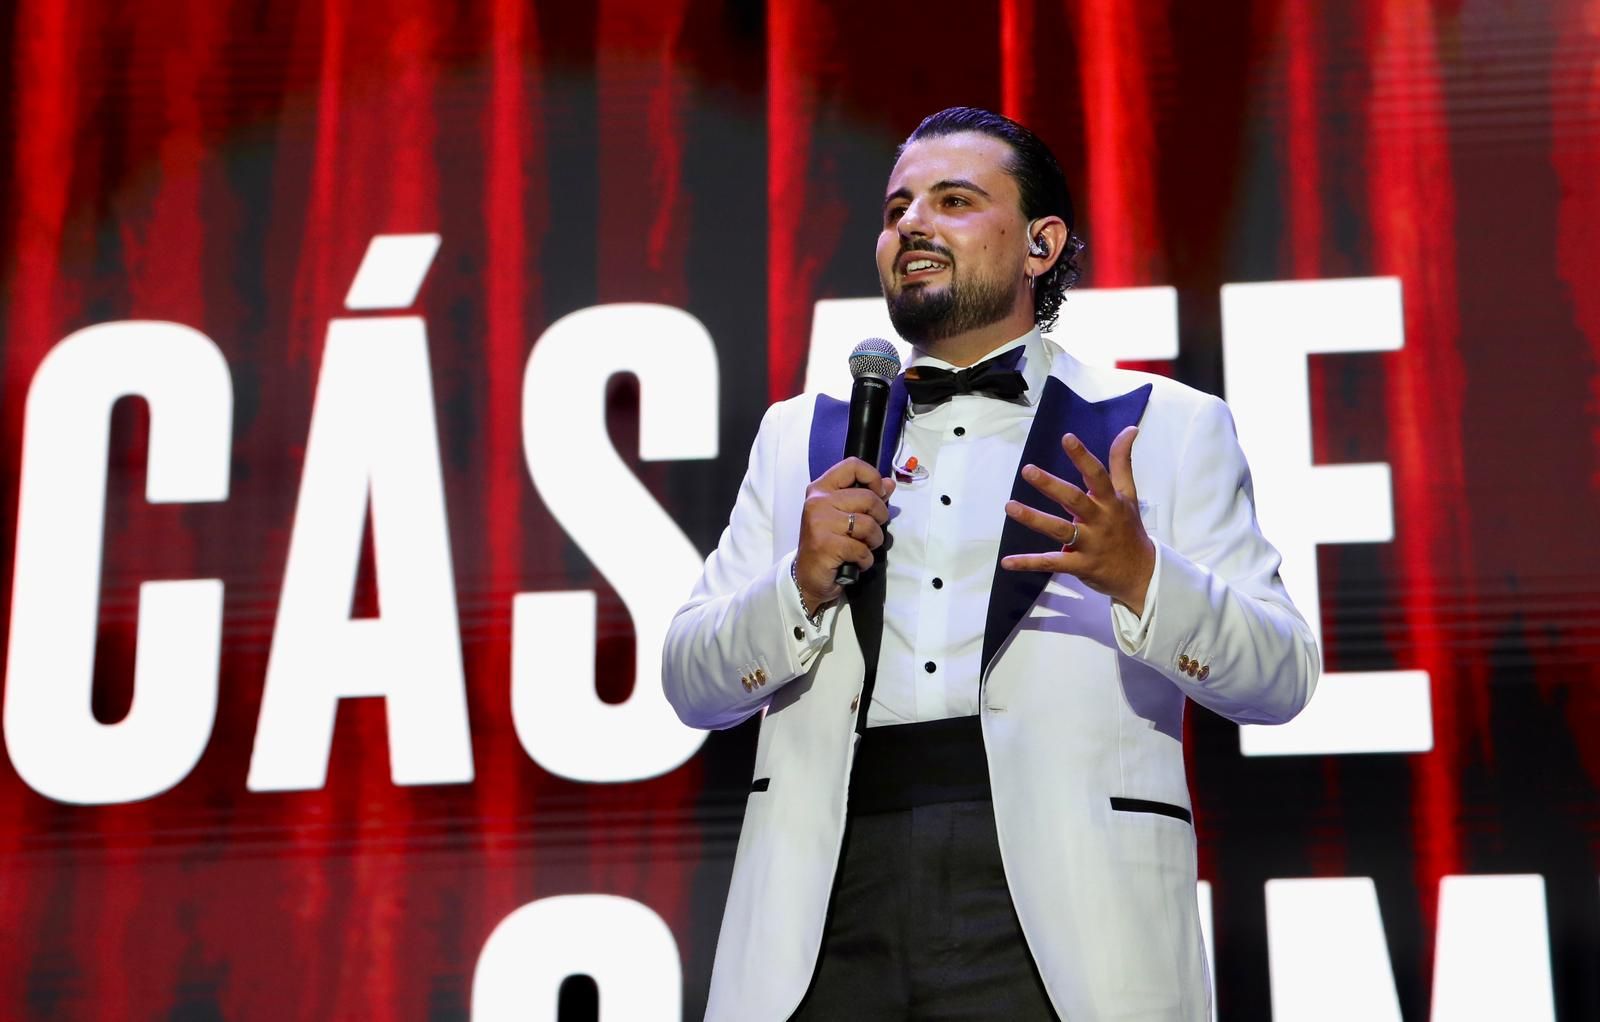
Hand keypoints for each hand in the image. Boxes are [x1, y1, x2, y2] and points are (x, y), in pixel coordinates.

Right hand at [796, 458, 895, 611]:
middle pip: (868, 498)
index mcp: (821, 489)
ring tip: (863, 547)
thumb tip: (889, 484)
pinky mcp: (826, 545)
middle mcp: (818, 501)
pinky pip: (862, 549)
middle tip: (872, 531)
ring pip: (868, 524)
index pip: (852, 465)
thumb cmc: (828, 543)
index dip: (873, 477)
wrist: (807, 577)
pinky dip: (865, 559)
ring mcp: (820, 523)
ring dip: (874, 541)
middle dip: (880, 517)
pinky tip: (855, 562)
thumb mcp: (844, 515)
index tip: (879, 494)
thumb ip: (865, 497)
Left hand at [1000, 426, 1155, 610]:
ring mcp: (1090, 544)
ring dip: (1034, 518)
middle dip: (1051, 485)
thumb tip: (1130, 429)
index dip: (1082, 457)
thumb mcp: (1129, 494)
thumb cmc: (1128, 528)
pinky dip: (1029, 563)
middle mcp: (1100, 520)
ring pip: (1060, 530)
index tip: (1067, 438)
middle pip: (1075, 500)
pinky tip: (1007, 561)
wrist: (1141, 573)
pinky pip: (1052, 563)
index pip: (1097, 475)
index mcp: (1111, 501)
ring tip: (1009, 506)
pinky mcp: (1080, 565)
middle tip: (1028, 470)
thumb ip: (1122, 462)